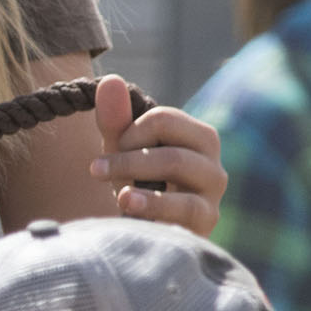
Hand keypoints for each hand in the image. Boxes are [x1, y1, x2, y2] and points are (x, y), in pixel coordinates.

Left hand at [88, 74, 226, 236]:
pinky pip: (185, 208)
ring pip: (179, 168)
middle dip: (127, 159)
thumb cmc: (139, 184)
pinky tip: (128, 208)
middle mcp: (213, 163)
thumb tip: (111, 80)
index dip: (131, 132)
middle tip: (97, 170)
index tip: (113, 149)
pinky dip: (154, 207)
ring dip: (136, 176)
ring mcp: (212, 194)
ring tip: (115, 192)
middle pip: (171, 147)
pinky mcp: (207, 221)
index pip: (164, 119)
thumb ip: (115, 119)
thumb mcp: (123, 152)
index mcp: (197, 138)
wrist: (148, 229)